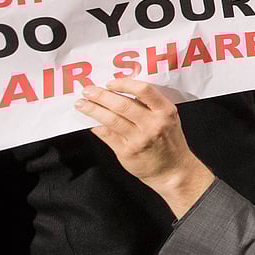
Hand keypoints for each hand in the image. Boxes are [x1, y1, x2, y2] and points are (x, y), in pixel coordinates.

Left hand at [76, 79, 213, 217]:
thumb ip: (150, 106)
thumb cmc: (169, 142)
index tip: (110, 83)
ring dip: (93, 110)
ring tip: (81, 104)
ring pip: (111, 119)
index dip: (124, 84)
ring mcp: (140, 138)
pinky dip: (96, 126)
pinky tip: (89, 121)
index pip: (144, 90)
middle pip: (123, 104)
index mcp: (166, 111)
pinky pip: (107, 135)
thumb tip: (121, 93)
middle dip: (100, 95)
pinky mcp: (128, 151)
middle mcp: (153, 123)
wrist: (173, 170)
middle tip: (88, 90)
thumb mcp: (168, 119)